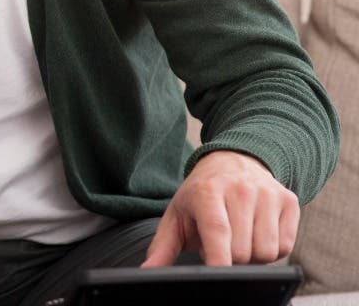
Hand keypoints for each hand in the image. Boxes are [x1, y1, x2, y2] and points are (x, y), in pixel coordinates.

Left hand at [142, 150, 298, 266]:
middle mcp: (241, 190)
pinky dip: (272, 249)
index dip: (218, 260)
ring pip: (268, 252)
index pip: (218, 231)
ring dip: (253, 257)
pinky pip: (287, 246)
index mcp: (208, 192)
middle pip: (243, 251)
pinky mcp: (289, 200)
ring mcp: (268, 194)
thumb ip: (162, 246)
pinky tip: (257, 234)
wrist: (232, 161)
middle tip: (221, 246)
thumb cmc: (201, 194)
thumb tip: (147, 271)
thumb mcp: (177, 215)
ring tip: (239, 239)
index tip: (216, 277)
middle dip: (230, 259)